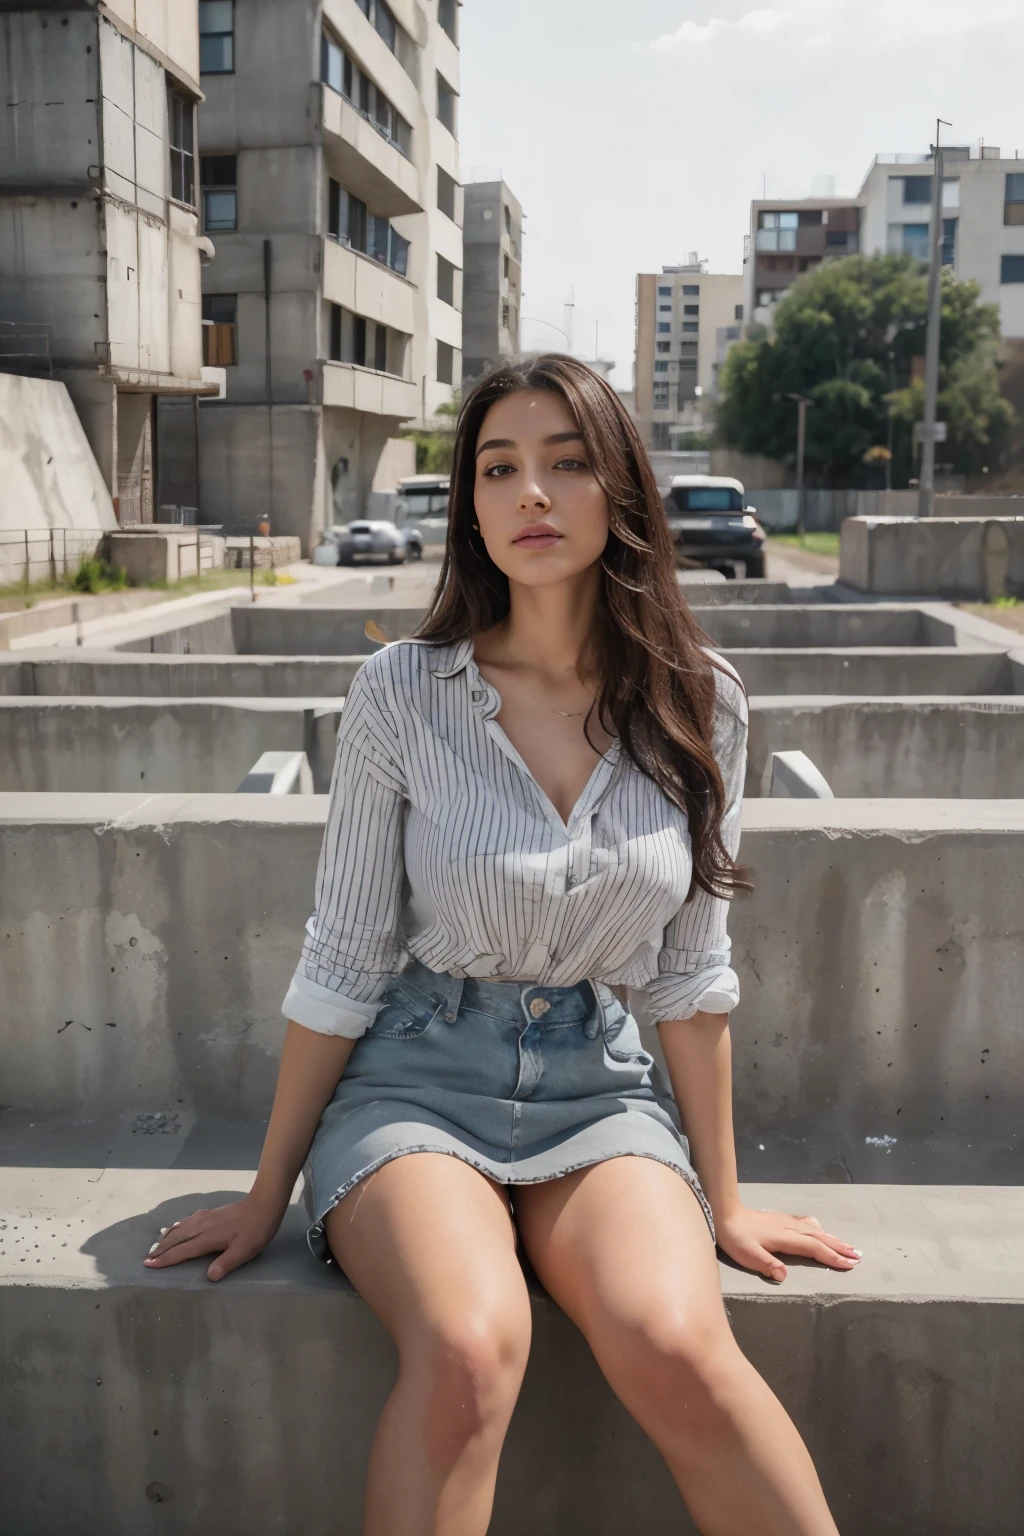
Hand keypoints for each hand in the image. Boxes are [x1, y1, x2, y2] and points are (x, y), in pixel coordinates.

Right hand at [142, 1190, 287, 1282]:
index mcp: (208, 1238)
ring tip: (156, 1244)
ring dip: (167, 1237)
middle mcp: (203, 1226)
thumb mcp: (244, 1251)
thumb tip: (209, 1277)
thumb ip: (226, 1263)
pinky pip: (188, 1220)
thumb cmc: (256, 1229)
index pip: (182, 1251)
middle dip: (161, 1249)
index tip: (148, 1264)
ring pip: (181, 1227)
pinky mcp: (212, 1213)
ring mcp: (207, 1217)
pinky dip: (178, 1225)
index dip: (166, 1259)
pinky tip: (177, 1226)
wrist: (265, 1203)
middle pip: (177, 1238)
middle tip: (146, 1258)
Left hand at [714, 1203, 861, 1283]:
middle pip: (820, 1238)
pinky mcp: (780, 1219)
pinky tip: (821, 1229)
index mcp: (785, 1238)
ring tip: (847, 1246)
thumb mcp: (747, 1255)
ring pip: (815, 1230)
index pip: (814, 1249)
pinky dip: (819, 1229)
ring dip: (832, 1238)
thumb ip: (766, 1265)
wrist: (725, 1213)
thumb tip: (784, 1276)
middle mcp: (790, 1228)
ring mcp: (786, 1222)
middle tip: (858, 1256)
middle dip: (839, 1247)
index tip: (849, 1264)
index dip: (832, 1257)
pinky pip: (806, 1224)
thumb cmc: (735, 1237)